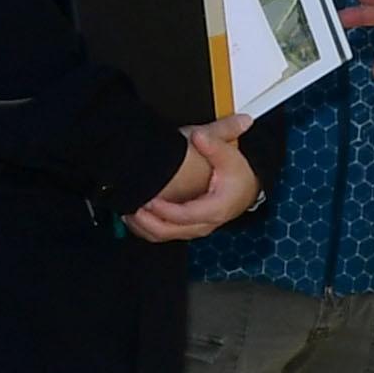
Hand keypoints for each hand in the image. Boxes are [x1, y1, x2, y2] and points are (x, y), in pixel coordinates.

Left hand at [127, 115, 255, 241]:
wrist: (246, 187)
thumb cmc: (237, 174)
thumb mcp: (229, 156)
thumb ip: (214, 144)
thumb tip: (199, 136)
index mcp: (215, 209)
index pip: (185, 215)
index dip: (164, 209)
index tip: (149, 198)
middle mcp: (204, 224)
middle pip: (170, 231)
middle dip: (147, 221)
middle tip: (131, 206)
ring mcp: (194, 229)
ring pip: (164, 235)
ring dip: (143, 225)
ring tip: (127, 210)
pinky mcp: (187, 228)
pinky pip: (164, 234)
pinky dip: (146, 227)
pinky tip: (134, 215)